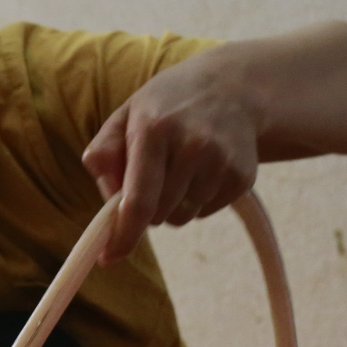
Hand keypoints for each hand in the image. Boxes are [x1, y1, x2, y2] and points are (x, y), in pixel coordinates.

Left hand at [80, 55, 261, 262]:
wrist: (232, 88)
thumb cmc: (166, 107)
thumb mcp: (127, 115)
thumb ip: (104, 152)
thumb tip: (107, 197)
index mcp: (154, 129)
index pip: (138, 199)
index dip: (123, 234)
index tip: (108, 258)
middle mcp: (192, 145)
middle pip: (157, 214)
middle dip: (145, 208)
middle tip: (151, 176)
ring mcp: (221, 161)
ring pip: (181, 217)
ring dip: (171, 205)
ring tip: (179, 168)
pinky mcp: (243, 177)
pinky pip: (205, 212)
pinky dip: (196, 201)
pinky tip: (201, 169)